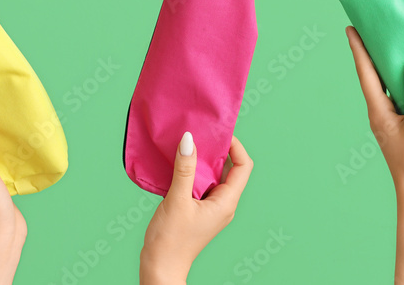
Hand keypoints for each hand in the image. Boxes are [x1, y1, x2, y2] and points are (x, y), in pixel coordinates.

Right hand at [140, 133, 252, 284]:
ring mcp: (211, 208)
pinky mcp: (198, 211)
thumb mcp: (177, 200)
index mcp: (226, 202)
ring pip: (214, 177)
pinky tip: (179, 165)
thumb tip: (189, 139)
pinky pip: (201, 186)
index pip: (243, 166)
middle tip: (200, 136)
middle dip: (217, 151)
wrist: (160, 268)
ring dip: (203, 162)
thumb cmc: (170, 240)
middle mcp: (223, 204)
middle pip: (229, 169)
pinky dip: (193, 173)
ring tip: (188, 146)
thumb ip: (184, 169)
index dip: (236, 147)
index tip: (218, 134)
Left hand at [346, 26, 403, 284]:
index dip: (358, 49)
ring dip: (386, 69)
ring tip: (390, 48)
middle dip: (370, 54)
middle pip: (372, 78)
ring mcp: (389, 123)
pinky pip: (398, 100)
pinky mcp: (401, 130)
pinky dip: (402, 86)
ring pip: (385, 89)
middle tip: (368, 31)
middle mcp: (379, 114)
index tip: (350, 28)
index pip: (366, 73)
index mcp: (378, 111)